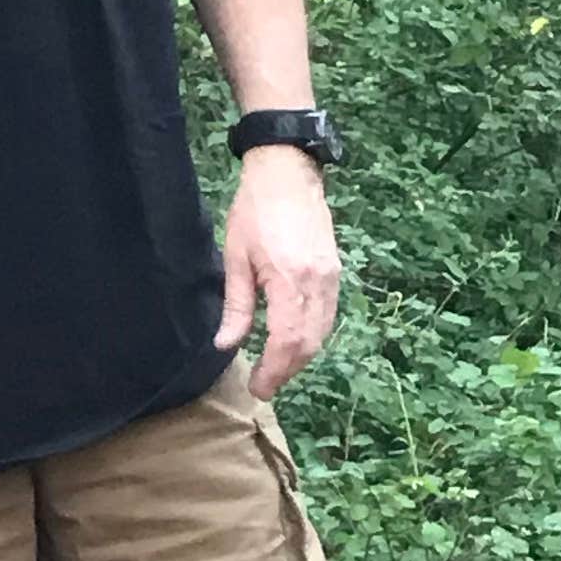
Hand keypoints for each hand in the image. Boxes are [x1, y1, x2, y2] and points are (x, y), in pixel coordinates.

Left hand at [214, 149, 340, 397]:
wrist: (288, 172)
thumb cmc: (255, 209)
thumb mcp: (236, 257)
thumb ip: (236, 306)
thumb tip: (226, 344)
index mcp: (290, 280)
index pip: (287, 342)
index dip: (273, 371)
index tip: (258, 388)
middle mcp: (317, 284)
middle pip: (309, 344)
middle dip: (287, 371)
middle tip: (265, 385)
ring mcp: (331, 278)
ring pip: (323, 333)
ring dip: (301, 357)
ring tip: (277, 369)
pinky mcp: (335, 272)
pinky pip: (328, 316)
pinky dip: (313, 336)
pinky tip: (295, 342)